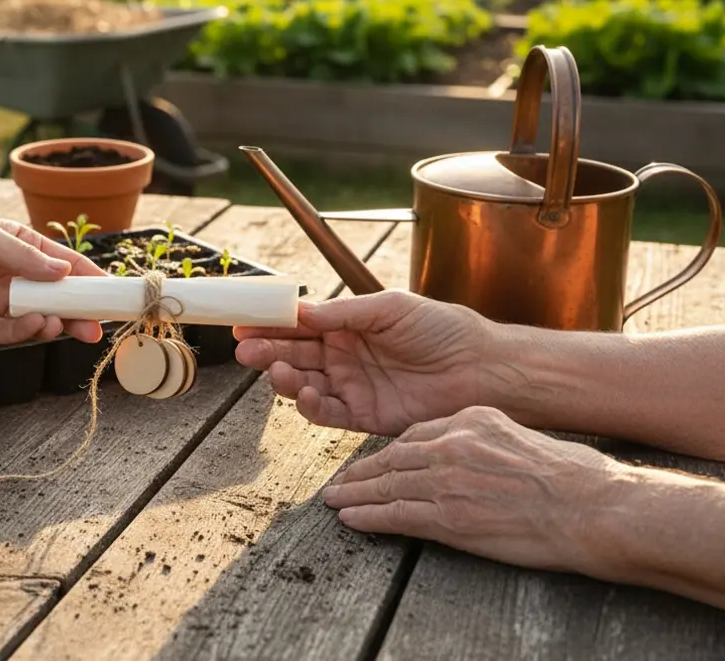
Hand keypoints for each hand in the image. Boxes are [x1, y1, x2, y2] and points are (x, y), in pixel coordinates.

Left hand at [0, 203, 106, 344]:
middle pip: (54, 298)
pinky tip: (34, 325)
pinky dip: (23, 334)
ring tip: (58, 323)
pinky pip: (5, 334)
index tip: (113, 294)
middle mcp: (11, 277)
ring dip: (51, 324)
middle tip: (97, 326)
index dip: (90, 279)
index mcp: (20, 248)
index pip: (64, 266)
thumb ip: (23, 258)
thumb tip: (65, 273)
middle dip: (78, 312)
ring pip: (34, 319)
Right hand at [233, 290, 492, 435]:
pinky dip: (310, 406)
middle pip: (293, 354)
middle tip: (246, 350)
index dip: (269, 323)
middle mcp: (344, 356)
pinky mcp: (363, 416)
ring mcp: (352, 386)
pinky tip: (304, 394)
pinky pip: (327, 413)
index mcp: (348, 326)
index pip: (299, 324)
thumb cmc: (443, 328)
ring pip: (304, 384)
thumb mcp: (390, 307)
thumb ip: (344, 312)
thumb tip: (299, 311)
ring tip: (277, 371)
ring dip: (284, 378)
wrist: (481, 368)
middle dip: (267, 351)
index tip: (243, 321)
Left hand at [322, 406, 628, 574]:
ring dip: (355, 495)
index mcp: (472, 420)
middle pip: (393, 457)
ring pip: (387, 485)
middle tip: (340, 482)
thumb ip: (488, 440)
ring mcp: (448, 481)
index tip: (375, 462)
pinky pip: (396, 515)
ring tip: (335, 501)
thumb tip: (470, 454)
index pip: (416, 434)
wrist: (593, 507)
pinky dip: (369, 517)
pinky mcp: (449, 518)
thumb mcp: (522, 437)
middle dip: (362, 472)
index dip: (390, 451)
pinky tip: (352, 519)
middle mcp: (453, 445)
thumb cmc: (573, 477)